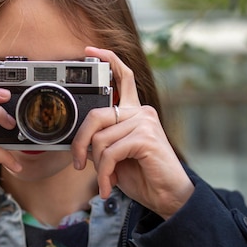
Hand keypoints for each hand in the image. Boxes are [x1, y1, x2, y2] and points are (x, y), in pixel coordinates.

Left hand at [72, 47, 193, 219]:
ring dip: (97, 166)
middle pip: (96, 115)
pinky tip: (110, 184)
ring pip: (100, 139)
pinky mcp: (145, 138)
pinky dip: (105, 173)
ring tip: (106, 180)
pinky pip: (110, 153)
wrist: (168, 196)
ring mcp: (145, 123)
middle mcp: (141, 112)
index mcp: (135, 113)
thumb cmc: (143, 175)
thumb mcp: (116, 155)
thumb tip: (80, 141)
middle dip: (80, 142)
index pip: (124, 77)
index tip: (89, 51)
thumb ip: (102, 140)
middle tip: (78, 163)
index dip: (107, 60)